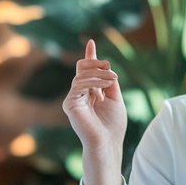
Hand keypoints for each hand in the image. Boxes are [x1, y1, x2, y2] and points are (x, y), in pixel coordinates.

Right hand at [63, 39, 126, 184]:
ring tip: (113, 79)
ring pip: (81, 75)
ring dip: (99, 74)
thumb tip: (106, 65)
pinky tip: (104, 87)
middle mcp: (80, 94)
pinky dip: (92, 82)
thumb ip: (109, 82)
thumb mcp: (115, 99)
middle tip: (110, 68)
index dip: (90, 56)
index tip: (91, 41)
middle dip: (96, 63)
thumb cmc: (113, 125)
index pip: (88, 70)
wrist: (107, 143)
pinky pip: (78, 85)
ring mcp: (73, 99)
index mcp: (91, 92)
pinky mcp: (70, 105)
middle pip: (82, 68)